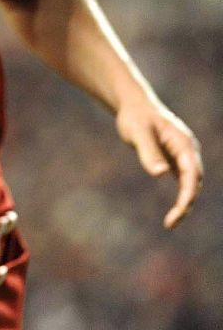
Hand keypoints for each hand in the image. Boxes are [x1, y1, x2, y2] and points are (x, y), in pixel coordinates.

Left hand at [116, 98, 202, 227]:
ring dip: (185, 202)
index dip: (188, 194)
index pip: (192, 174)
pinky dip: (181, 195)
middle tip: (171, 223)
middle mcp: (188, 151)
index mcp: (184, 144)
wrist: (134, 106)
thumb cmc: (135, 117)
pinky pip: (183, 180)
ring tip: (171, 222)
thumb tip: (161, 174)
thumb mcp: (138, 132)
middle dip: (186, 203)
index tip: (179, 211)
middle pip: (194, 182)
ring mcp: (184, 155)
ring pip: (190, 183)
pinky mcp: (176, 159)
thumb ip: (149, 152)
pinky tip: (175, 210)